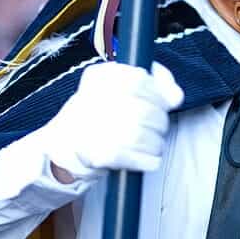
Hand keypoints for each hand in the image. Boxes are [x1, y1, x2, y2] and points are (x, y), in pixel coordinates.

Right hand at [37, 61, 183, 182]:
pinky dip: (150, 160)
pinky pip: (141, 158)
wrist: (63, 145)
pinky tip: (145, 158)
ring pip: (147, 136)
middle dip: (159, 122)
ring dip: (156, 143)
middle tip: (154, 127)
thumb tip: (176, 96)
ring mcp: (97, 128)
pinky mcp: (102, 155)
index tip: (162, 103)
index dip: (158, 94)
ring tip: (149, 143)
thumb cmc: (100, 112)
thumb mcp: (120, 85)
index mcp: (100, 77)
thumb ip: (154, 82)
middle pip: (148, 111)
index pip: (140, 80)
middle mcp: (94, 99)